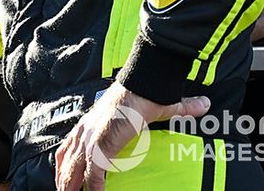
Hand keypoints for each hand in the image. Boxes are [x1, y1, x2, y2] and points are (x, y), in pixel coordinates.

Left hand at [54, 82, 209, 190]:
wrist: (143, 84)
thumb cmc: (145, 92)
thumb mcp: (149, 108)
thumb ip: (171, 111)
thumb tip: (201, 104)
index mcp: (91, 122)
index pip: (69, 144)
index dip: (65, 160)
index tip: (63, 174)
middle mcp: (86, 130)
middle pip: (66, 158)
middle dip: (63, 178)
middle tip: (62, 190)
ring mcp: (92, 139)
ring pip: (74, 169)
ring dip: (71, 184)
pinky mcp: (102, 147)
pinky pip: (94, 175)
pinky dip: (94, 189)